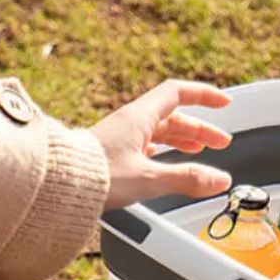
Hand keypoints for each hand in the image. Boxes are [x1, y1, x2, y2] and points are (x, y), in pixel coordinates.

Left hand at [92, 79, 233, 209]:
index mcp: (138, 118)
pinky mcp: (111, 153)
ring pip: (158, 131)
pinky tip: (165, 161)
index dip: (204, 95)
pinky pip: (144, 144)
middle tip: (220, 142)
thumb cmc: (94, 177)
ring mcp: (119, 137)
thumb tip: (219, 180)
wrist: (56, 186)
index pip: (178, 93)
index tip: (224, 102)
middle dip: (199, 128)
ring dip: (182, 139)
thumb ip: (186, 179)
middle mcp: (129, 123)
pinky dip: (163, 151)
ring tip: (199, 152)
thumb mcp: (148, 179)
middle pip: (172, 116)